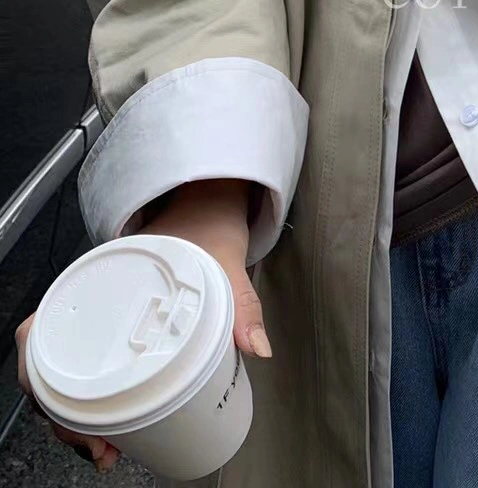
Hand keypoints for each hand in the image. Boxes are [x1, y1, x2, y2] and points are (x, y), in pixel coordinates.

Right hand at [15, 179, 267, 472]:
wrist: (211, 208)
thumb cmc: (207, 230)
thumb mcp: (226, 263)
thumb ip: (243, 304)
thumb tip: (256, 348)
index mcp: (100, 276)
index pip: (41, 332)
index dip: (43, 380)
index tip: (71, 417)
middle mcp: (89, 298)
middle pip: (49, 365)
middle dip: (65, 416)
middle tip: (99, 447)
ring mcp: (101, 316)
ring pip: (64, 374)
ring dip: (76, 417)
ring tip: (105, 449)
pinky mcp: (118, 328)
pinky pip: (88, 370)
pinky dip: (92, 404)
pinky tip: (110, 432)